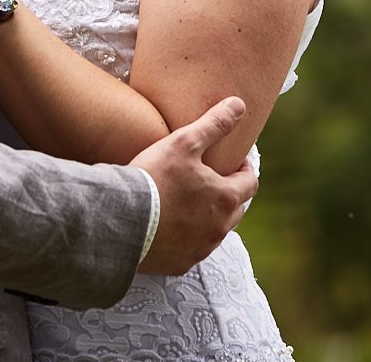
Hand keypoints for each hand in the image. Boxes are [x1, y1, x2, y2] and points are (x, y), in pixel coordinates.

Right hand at [131, 96, 258, 275]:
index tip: (230, 160)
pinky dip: (188, 237)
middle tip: (210, 179)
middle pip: (236, 209)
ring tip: (189, 202)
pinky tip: (171, 226)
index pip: (250, 182)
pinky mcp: (180, 264)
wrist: (121, 221)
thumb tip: (239, 105)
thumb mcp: (184, 142)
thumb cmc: (155, 178)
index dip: (243, 168)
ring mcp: (200, 249)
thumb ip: (214, 124)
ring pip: (215, 231)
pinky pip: (192, 249)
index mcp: (226, 199)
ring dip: (209, 217)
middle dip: (228, 193)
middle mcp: (219, 229)